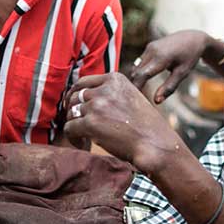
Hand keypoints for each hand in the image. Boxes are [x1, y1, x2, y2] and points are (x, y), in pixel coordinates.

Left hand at [63, 73, 188, 174]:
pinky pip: (69, 128)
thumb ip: (110, 93)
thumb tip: (85, 99)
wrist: (155, 144)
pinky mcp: (91, 123)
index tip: (75, 105)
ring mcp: (97, 105)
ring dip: (75, 125)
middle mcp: (104, 89)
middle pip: (75, 97)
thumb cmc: (146, 126)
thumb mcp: (131, 97)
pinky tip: (82, 143)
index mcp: (115, 79)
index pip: (84, 82)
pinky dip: (73, 138)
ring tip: (83, 136)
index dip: (76, 95)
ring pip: (71, 113)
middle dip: (75, 111)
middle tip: (79, 124)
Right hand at [129, 30, 215, 103]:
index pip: (142, 75)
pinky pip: (140, 62)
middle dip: (135, 85)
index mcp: (161, 57)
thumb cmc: (189, 57)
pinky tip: (145, 79)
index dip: (136, 88)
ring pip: (136, 67)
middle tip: (137, 99)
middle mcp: (152, 50)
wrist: (193, 38)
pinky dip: (140, 71)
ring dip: (137, 78)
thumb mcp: (182, 73)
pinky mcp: (149, 46)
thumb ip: (169, 87)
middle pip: (136, 72)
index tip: (136, 100)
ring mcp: (149, 47)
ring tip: (141, 91)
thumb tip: (156, 101)